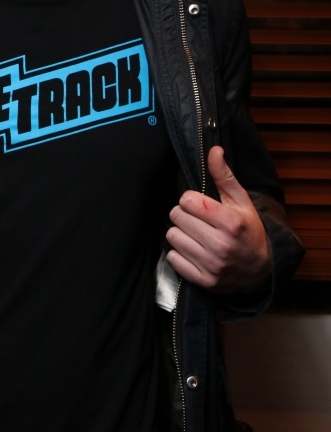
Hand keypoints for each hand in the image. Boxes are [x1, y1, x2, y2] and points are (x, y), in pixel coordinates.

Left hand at [165, 146, 271, 293]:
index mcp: (230, 222)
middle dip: (184, 215)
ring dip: (181, 233)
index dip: (191, 200)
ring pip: (172, 236)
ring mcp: (211, 265)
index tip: (201, 205)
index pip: (187, 200)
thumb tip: (213, 150)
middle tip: (198, 220)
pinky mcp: (203, 280)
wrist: (260, 270)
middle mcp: (220, 245)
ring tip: (196, 235)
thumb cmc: (248, 230)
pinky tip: (194, 251)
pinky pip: (172, 258)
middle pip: (176, 216)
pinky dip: (179, 253)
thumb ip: (224, 175)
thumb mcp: (241, 201)